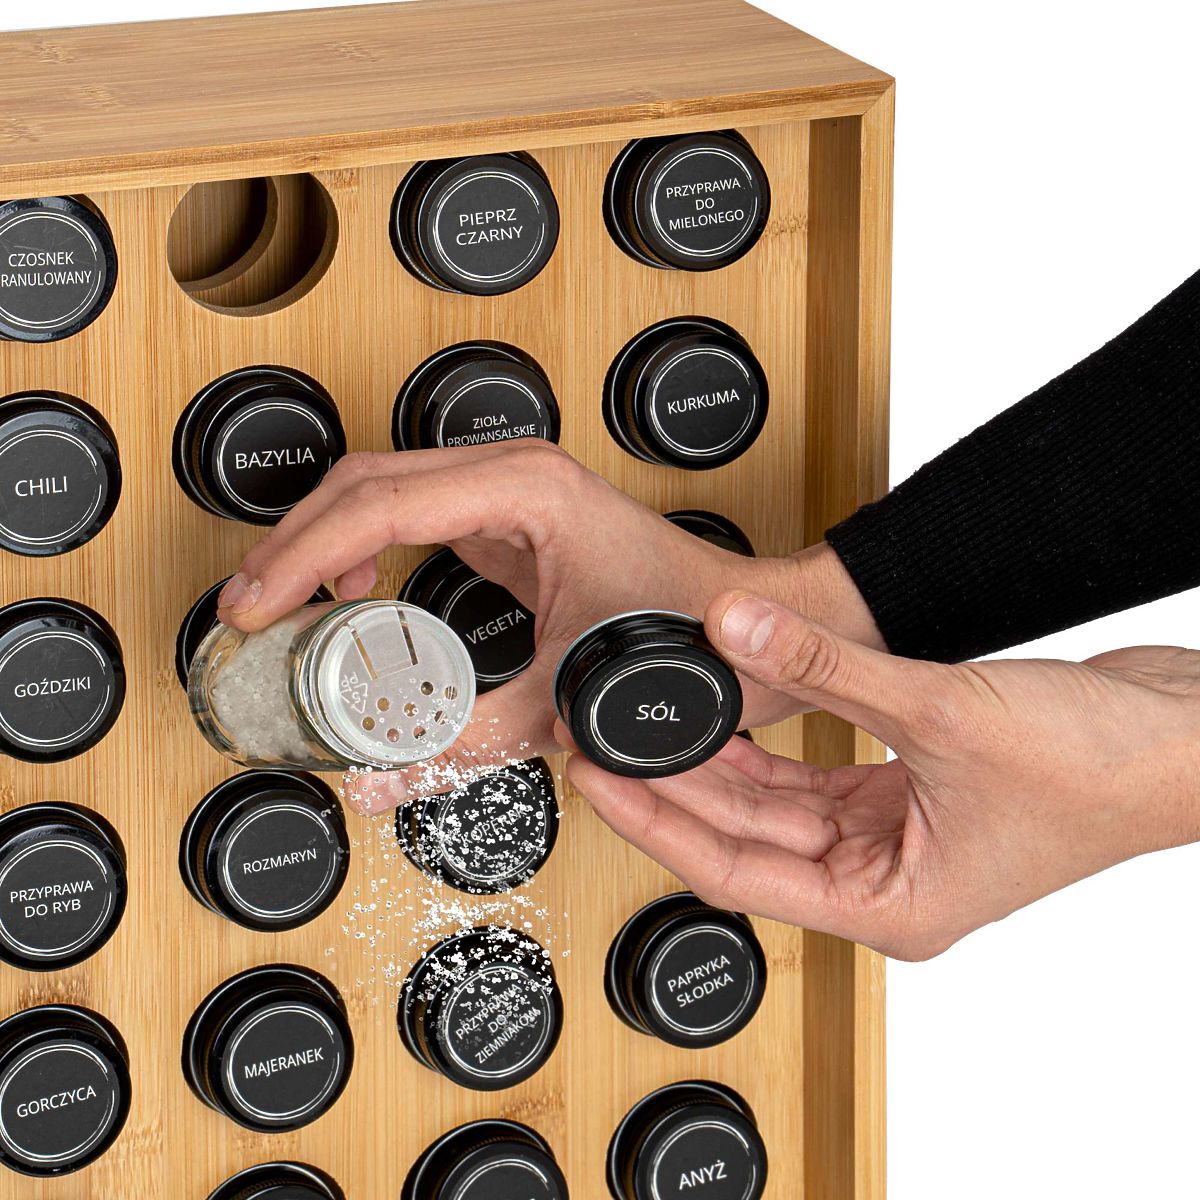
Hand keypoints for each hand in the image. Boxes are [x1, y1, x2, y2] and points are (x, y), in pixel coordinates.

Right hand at [215, 441, 880, 812]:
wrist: (755, 630)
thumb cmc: (693, 637)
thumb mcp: (568, 699)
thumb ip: (465, 740)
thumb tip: (378, 774)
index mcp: (525, 489)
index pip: (378, 504)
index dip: (301, 557)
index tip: (255, 607)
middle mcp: (514, 474)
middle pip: (364, 480)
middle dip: (294, 543)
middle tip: (247, 610)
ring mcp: (513, 491)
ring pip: (383, 489)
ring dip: (324, 541)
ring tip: (284, 606)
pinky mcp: (515, 520)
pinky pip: (415, 516)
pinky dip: (367, 550)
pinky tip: (354, 597)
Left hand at [568, 591, 1199, 958]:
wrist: (1189, 736)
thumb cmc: (1102, 768)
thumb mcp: (941, 712)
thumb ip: (825, 668)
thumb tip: (733, 633)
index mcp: (889, 907)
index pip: (734, 871)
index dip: (656, 823)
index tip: (599, 780)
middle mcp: (884, 882)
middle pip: (746, 835)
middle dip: (674, 787)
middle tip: (606, 741)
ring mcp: (897, 838)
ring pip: (778, 805)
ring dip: (720, 763)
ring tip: (653, 722)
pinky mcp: (911, 792)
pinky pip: (819, 773)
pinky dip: (776, 742)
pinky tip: (734, 710)